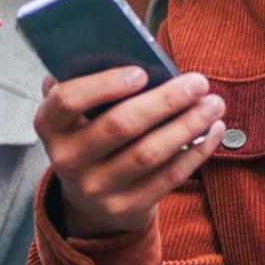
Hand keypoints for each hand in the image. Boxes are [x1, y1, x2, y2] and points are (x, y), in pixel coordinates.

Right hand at [37, 67, 225, 238]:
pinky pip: (168, 178)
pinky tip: (213, 131)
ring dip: (188, 125)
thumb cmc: (93, 133)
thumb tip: (144, 56)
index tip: (142, 71)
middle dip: (166, 100)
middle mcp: (68, 159)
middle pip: (121, 125)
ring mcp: (95, 189)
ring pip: (150, 153)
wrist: (90, 198)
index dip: (105, 84)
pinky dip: (196, 152)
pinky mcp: (124, 208)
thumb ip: (96, 82)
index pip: (68, 100)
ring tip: (213, 104)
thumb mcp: (81, 111)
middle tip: (199, 82)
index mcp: (51, 125)